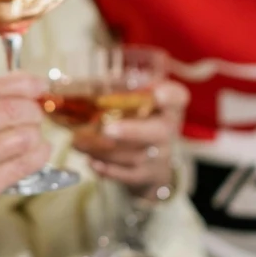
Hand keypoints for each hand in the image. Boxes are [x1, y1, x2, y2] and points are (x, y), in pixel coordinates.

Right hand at [0, 75, 51, 256]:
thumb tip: (11, 95)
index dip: (23, 83)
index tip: (40, 86)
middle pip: (11, 108)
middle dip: (33, 112)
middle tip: (38, 119)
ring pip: (23, 135)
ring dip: (36, 139)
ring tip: (31, 145)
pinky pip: (24, 164)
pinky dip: (37, 159)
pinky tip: (35, 159)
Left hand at [72, 79, 187, 194]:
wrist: (156, 164)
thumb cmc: (144, 123)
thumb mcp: (142, 103)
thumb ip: (127, 88)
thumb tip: (101, 80)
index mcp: (168, 108)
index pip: (177, 98)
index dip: (169, 96)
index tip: (159, 94)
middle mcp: (167, 132)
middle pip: (156, 133)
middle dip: (131, 131)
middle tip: (107, 129)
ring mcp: (157, 157)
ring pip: (131, 156)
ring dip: (102, 150)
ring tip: (78, 142)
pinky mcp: (144, 175)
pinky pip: (125, 175)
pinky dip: (106, 170)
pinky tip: (90, 161)